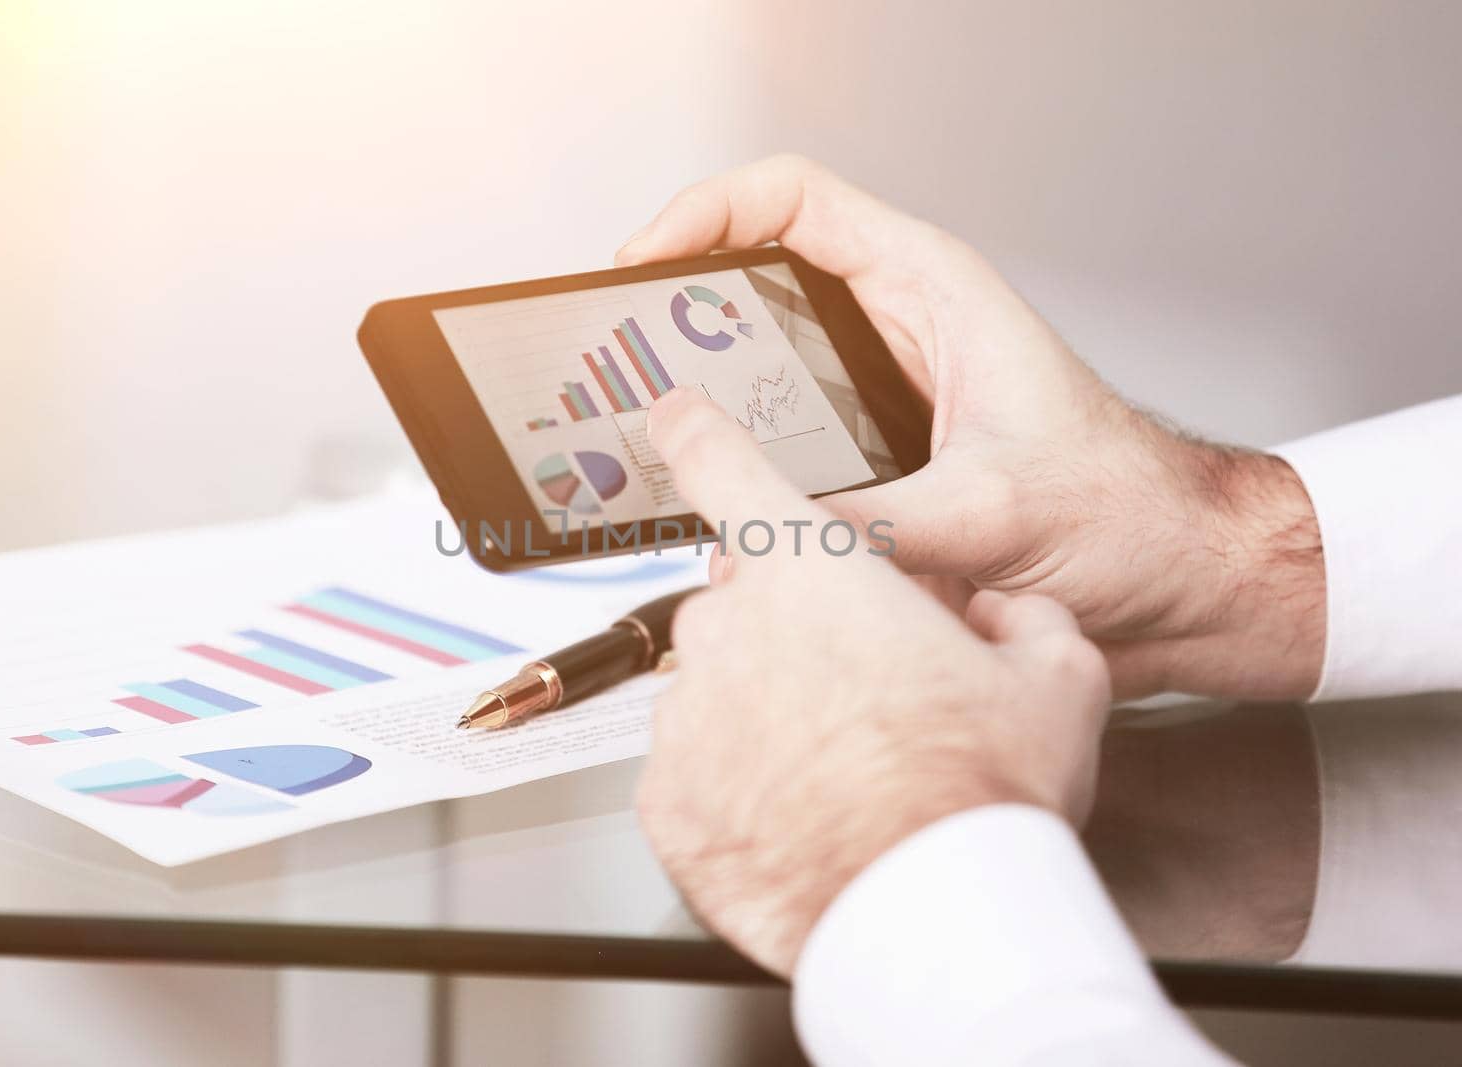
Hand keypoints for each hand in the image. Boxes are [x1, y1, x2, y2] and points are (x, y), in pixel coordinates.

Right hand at [618, 155, 1324, 699]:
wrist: (1178, 580)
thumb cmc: (1127, 511)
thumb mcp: (993, 512)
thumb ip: (879, 524)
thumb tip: (777, 536)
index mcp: (931, 290)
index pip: (792, 200)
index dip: (704, 214)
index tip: (641, 264)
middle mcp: (900, 331)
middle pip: (759, 279)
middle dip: (681, 310)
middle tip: (618, 354)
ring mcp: (884, 397)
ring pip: (764, 369)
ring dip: (706, 398)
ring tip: (646, 429)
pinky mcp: (880, 461)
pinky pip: (786, 446)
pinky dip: (745, 467)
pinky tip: (717, 503)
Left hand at [636, 389, 1110, 977]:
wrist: (933, 918)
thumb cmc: (980, 791)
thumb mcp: (1055, 674)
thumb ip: (1021, 619)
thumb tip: (1007, 619)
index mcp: (810, 570)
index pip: (723, 464)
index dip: (695, 430)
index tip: (673, 414)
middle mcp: (729, 629)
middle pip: (744, 601)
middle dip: (796, 631)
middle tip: (868, 693)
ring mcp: (686, 718)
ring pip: (721, 690)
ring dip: (768, 714)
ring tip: (849, 773)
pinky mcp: (666, 803)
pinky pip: (696, 773)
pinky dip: (738, 788)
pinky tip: (805, 816)